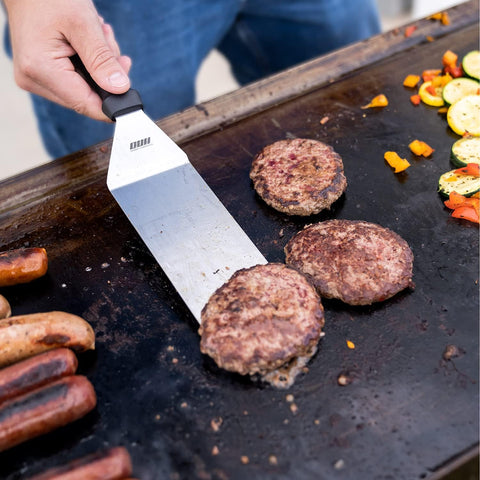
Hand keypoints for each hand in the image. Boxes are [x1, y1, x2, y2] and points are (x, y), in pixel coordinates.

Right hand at [4, 0, 130, 120]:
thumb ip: (102, 59)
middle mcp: (34, 80)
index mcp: (40, 69)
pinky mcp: (42, 75)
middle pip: (87, 97)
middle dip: (106, 75)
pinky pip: (76, 80)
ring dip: (99, 66)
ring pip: (84, 89)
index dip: (112, 104)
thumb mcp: (83, 23)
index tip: (130, 94)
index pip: (85, 104)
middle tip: (108, 42)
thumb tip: (120, 88)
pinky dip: (89, 64)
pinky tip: (88, 43)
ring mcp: (36, 79)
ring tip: (97, 35)